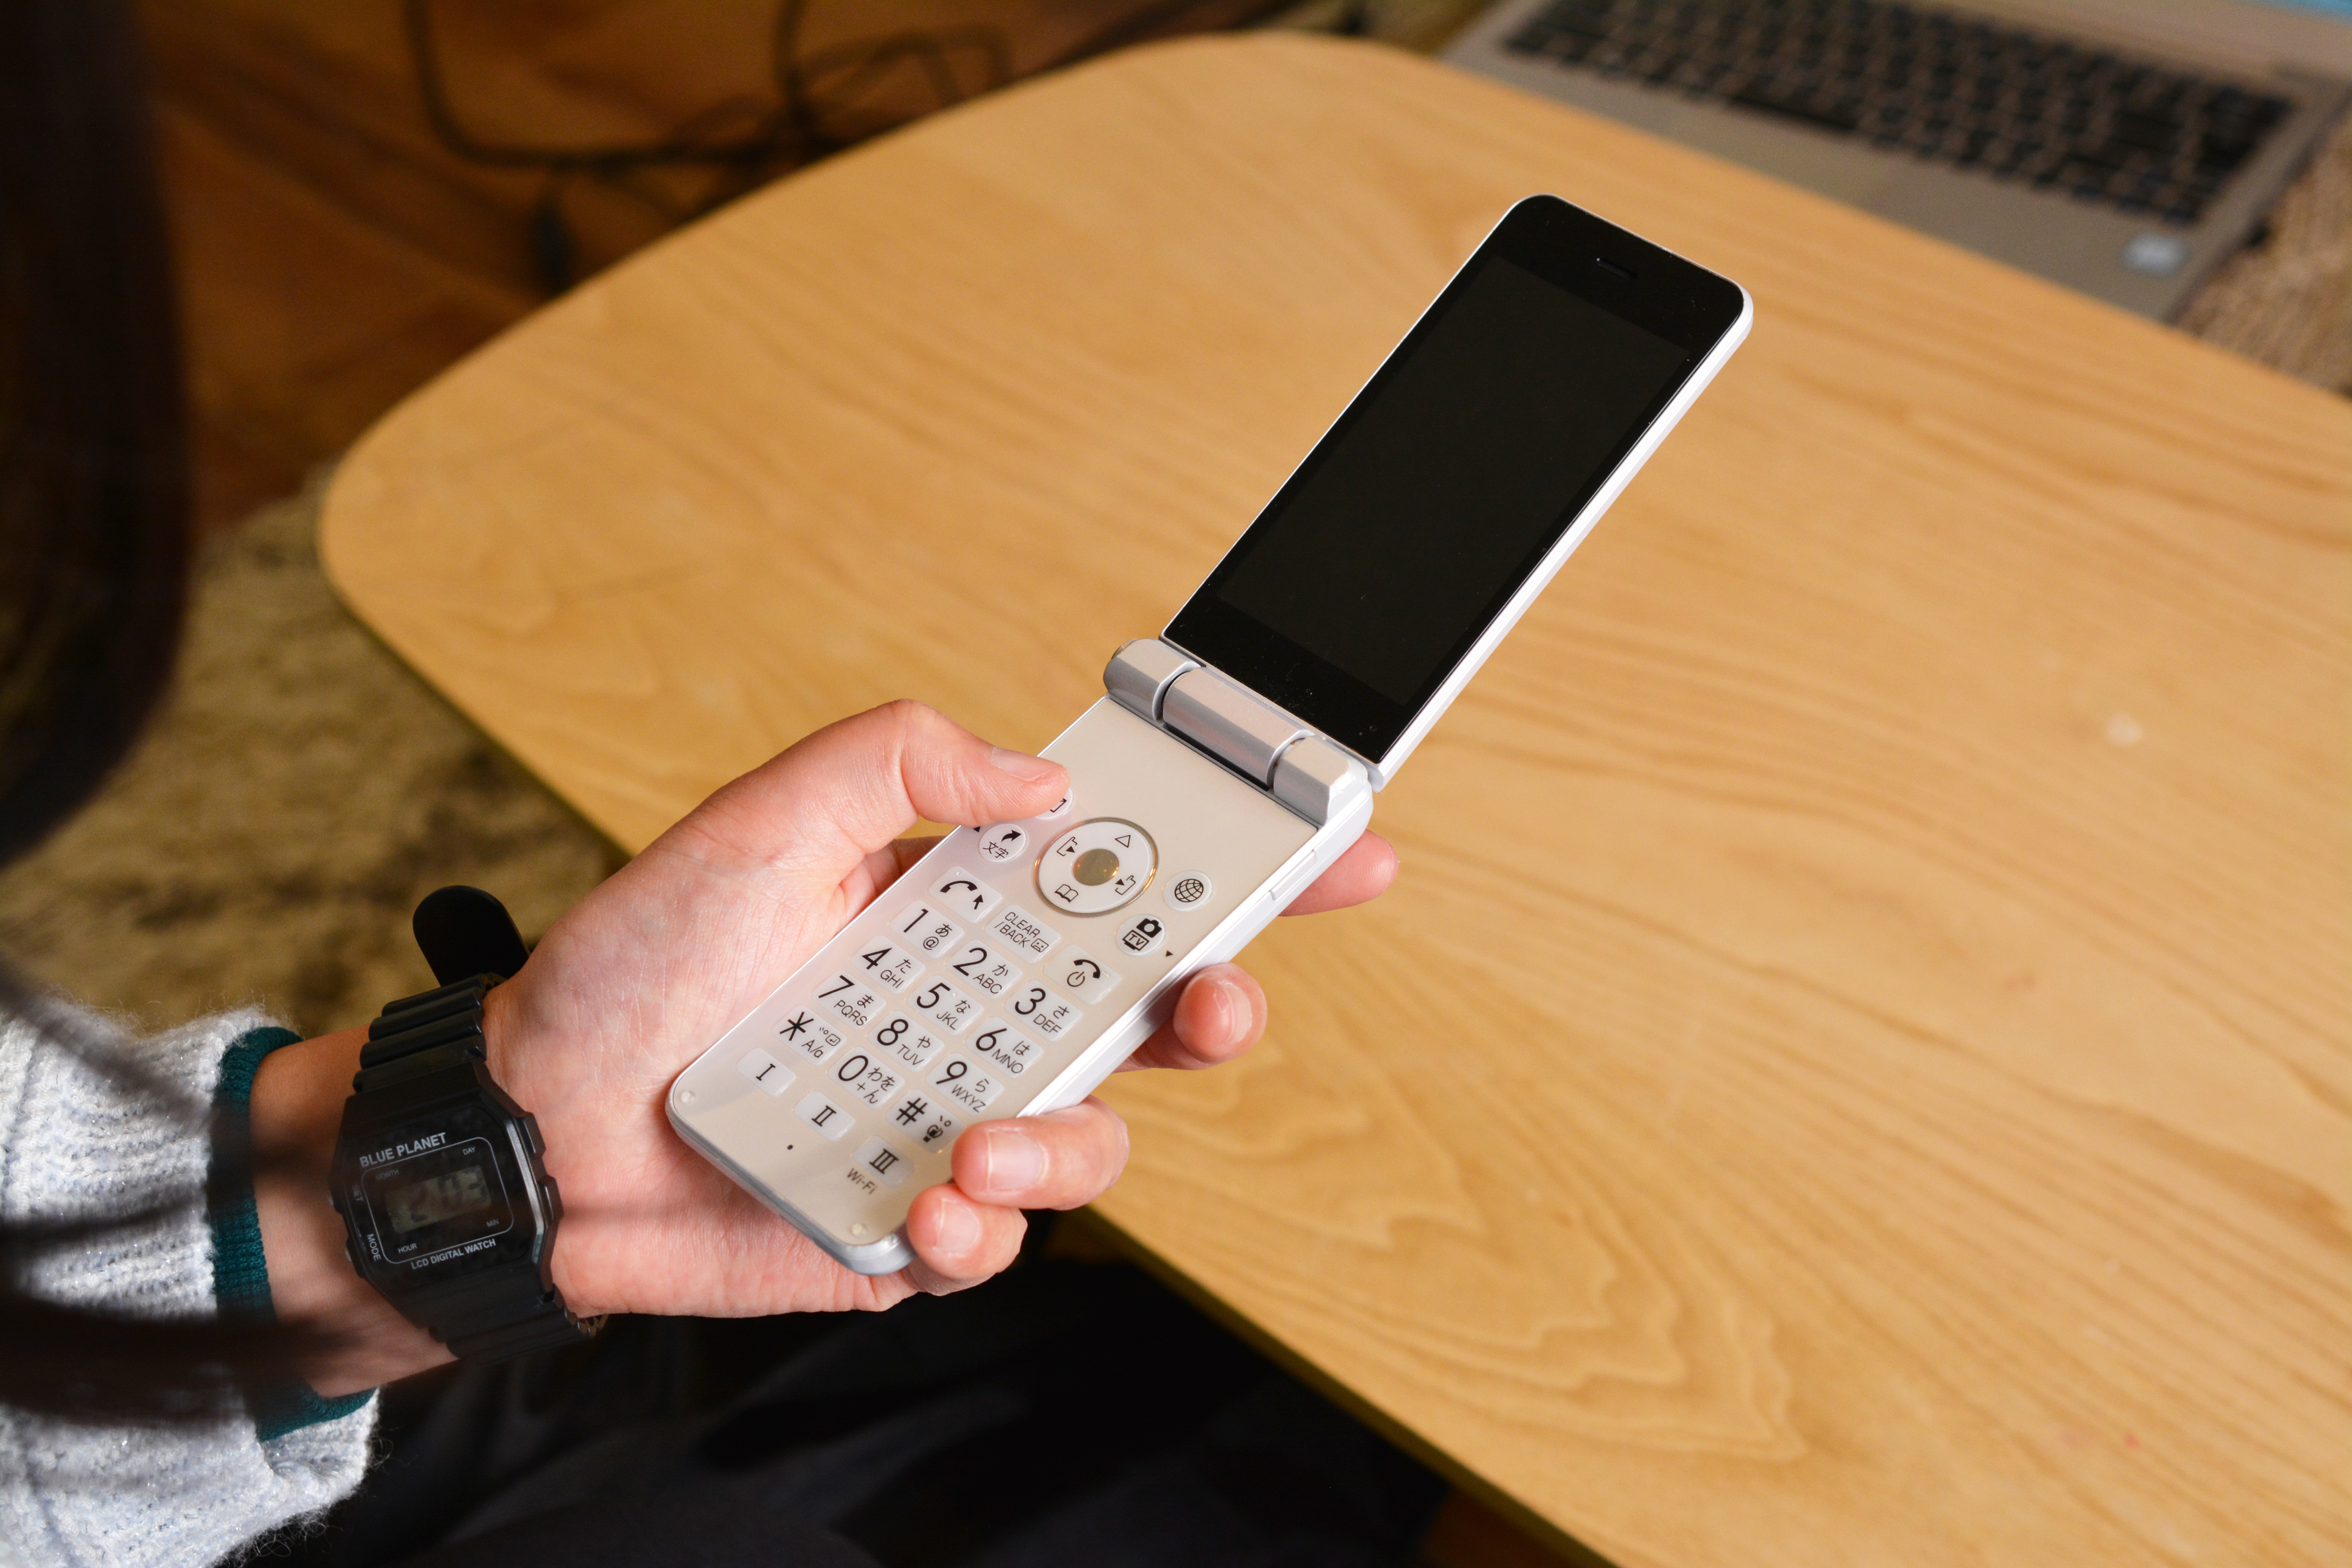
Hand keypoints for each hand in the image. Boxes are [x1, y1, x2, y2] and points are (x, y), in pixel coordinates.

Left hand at [253, 701, 1394, 1392]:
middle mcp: (968, 1019)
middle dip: (1215, 1008)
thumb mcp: (756, 821)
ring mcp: (947, 1124)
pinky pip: (997, 1242)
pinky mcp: (911, 1228)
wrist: (533, 1128)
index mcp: (953, 915)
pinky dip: (975, 1231)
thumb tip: (1039, 779)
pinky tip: (918, 1204)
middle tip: (1211, 1002)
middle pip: (1149, 1015)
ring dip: (1061, 1146)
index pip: (1123, 881)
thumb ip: (896, 763)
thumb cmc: (630, 970)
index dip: (1242, 868)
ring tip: (969, 1147)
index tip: (1340, 850)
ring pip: (1091, 1141)